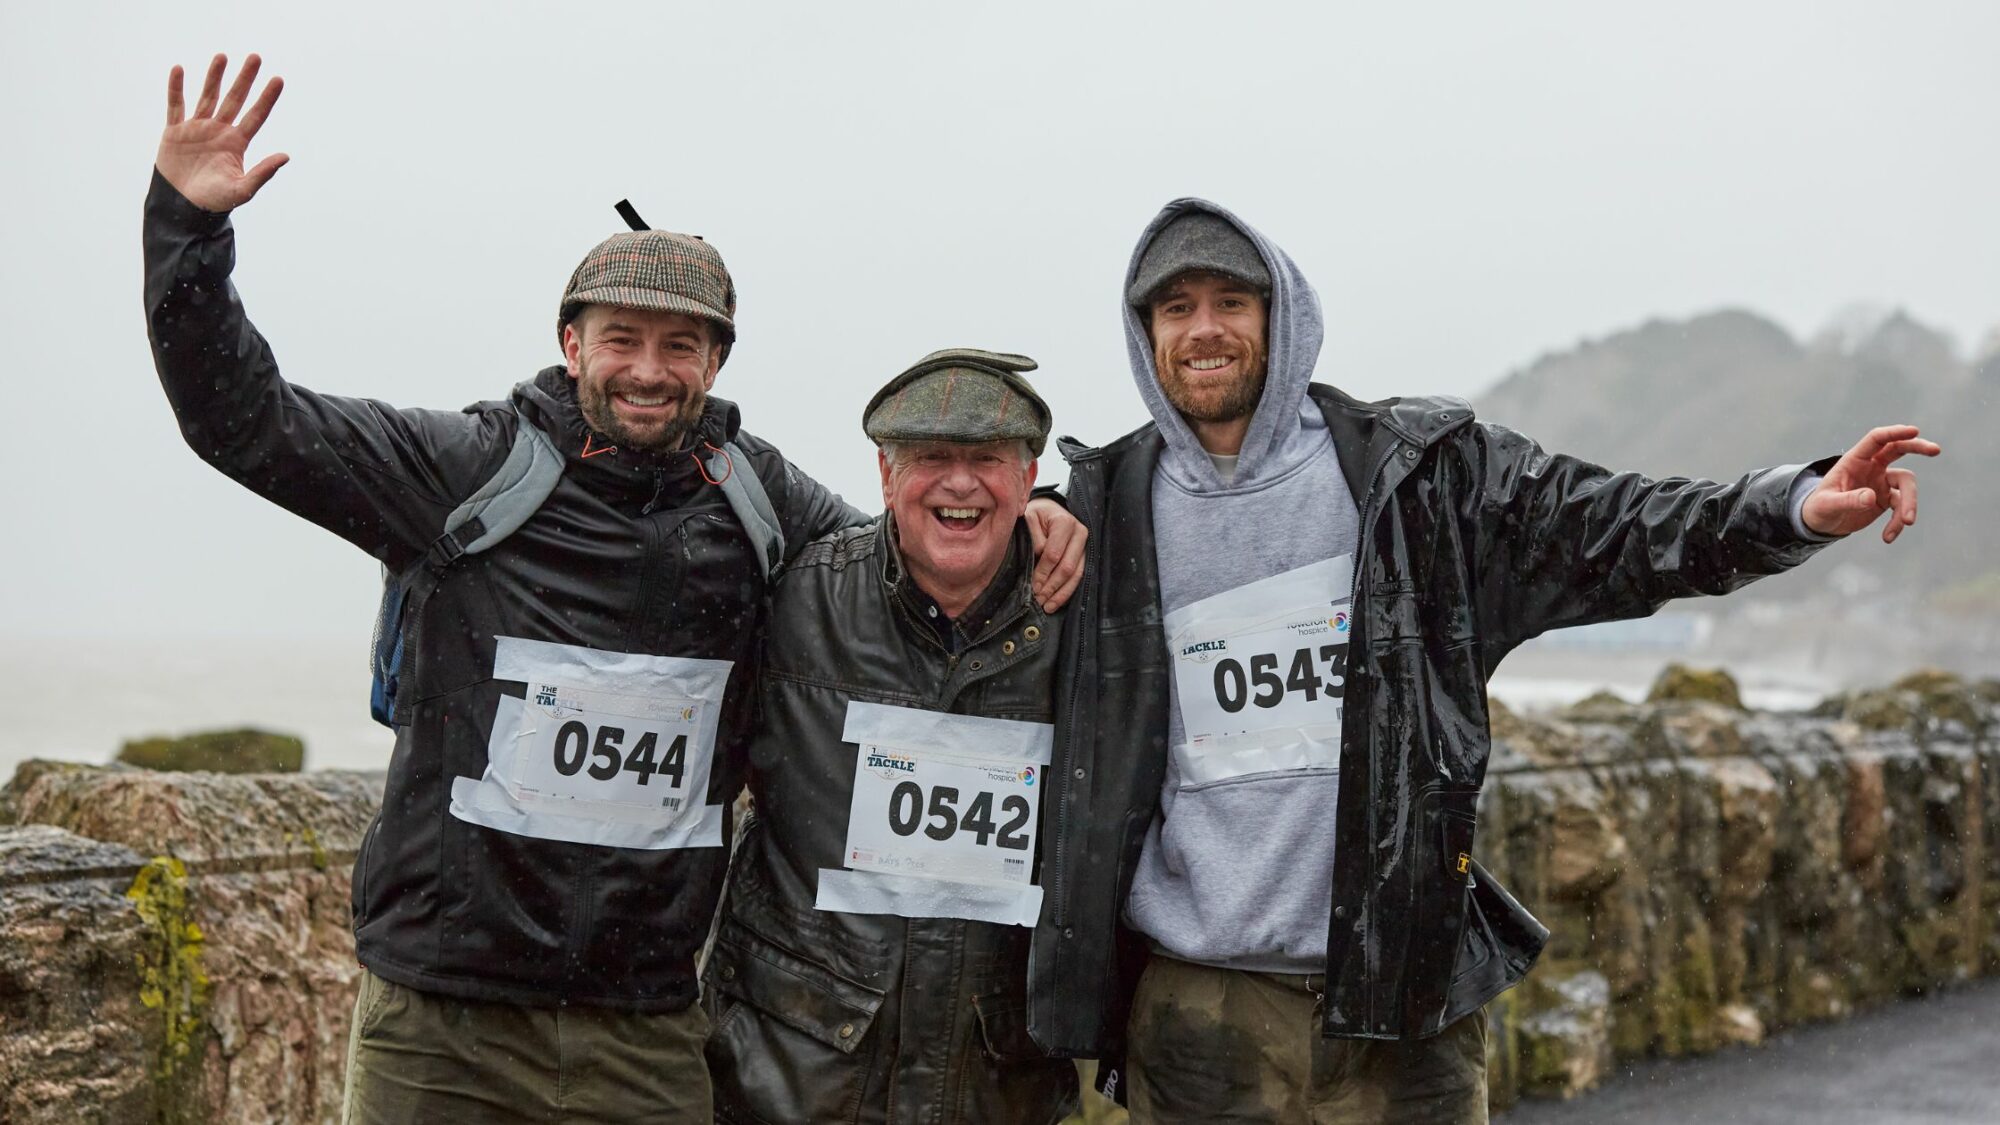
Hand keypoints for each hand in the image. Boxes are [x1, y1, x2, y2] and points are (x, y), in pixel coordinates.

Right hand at [157, 53, 287, 211]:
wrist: (183, 208)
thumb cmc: (215, 201)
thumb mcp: (242, 189)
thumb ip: (263, 173)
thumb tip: (286, 156)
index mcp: (236, 143)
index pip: (256, 115)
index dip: (267, 98)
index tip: (278, 79)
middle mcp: (219, 131)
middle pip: (235, 99)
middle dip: (245, 79)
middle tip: (255, 57)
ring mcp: (197, 129)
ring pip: (207, 97)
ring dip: (214, 77)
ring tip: (222, 56)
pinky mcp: (175, 132)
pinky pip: (175, 106)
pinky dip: (176, 88)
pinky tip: (179, 69)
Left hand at [1025, 497, 1086, 612]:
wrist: (1049, 511)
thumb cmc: (1036, 517)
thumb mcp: (1028, 519)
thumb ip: (1032, 538)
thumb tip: (1037, 561)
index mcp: (1065, 522)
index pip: (1053, 554)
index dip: (1042, 573)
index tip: (1032, 586)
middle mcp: (1080, 533)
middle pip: (1067, 567)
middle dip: (1051, 586)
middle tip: (1037, 600)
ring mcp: (1086, 546)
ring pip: (1076, 575)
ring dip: (1060, 594)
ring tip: (1046, 607)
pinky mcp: (1086, 556)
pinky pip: (1079, 577)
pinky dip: (1066, 592)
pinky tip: (1055, 603)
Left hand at [1800, 424, 1940, 542]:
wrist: (1821, 524)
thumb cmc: (1818, 508)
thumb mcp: (1827, 505)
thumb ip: (1847, 500)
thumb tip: (1871, 497)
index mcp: (1854, 460)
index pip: (1877, 440)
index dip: (1894, 433)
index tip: (1914, 430)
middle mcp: (1871, 467)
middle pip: (1899, 449)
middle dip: (1918, 447)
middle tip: (1936, 450)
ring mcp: (1881, 482)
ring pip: (1906, 485)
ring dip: (1909, 504)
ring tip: (1905, 523)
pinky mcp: (1887, 499)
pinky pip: (1901, 507)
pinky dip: (1897, 522)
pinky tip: (1888, 537)